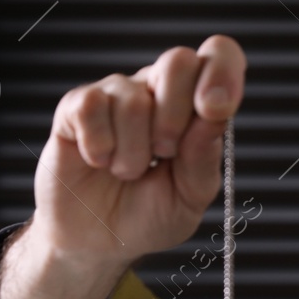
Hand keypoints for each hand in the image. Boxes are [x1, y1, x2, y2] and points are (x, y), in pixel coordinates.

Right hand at [29, 35, 245, 266]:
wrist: (99, 243)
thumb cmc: (150, 215)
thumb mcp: (190, 196)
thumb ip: (204, 157)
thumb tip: (215, 113)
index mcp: (195, 103)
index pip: (219, 55)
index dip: (222, 72)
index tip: (214, 109)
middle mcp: (157, 89)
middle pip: (177, 61)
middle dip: (176, 118)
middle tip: (164, 154)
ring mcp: (116, 94)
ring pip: (133, 98)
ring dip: (133, 151)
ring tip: (128, 171)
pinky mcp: (76, 107)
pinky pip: (91, 107)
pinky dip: (100, 147)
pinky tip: (99, 162)